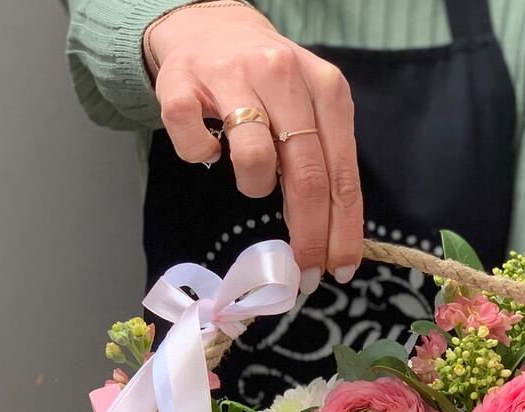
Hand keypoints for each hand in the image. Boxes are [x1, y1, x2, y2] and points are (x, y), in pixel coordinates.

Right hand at [146, 4, 362, 290]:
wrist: (210, 28)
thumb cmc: (270, 87)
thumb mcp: (311, 113)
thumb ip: (324, 163)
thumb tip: (331, 239)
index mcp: (326, 89)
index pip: (342, 174)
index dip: (342, 230)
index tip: (338, 270)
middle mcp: (283, 76)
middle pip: (306, 175)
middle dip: (308, 233)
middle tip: (302, 271)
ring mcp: (230, 76)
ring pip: (254, 159)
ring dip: (253, 186)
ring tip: (251, 179)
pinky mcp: (182, 83)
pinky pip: (195, 144)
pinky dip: (202, 156)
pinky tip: (211, 149)